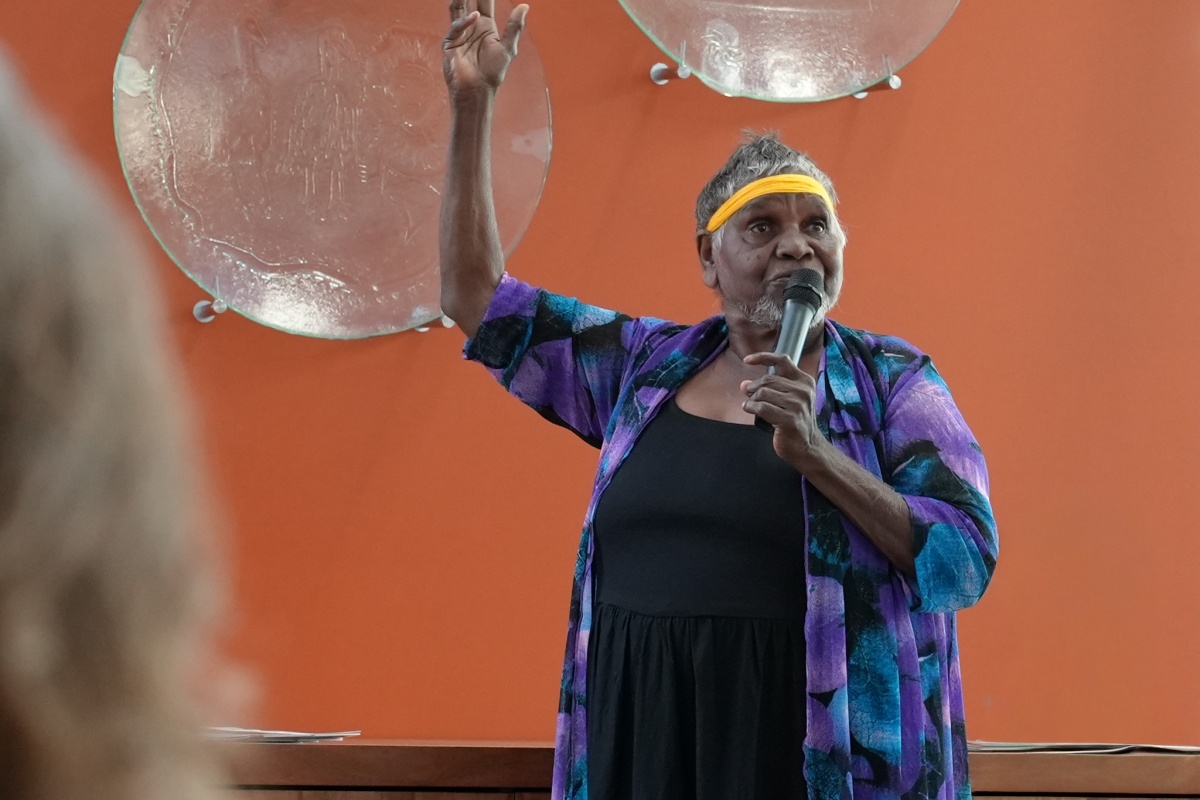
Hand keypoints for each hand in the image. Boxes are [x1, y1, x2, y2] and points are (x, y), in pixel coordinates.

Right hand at [443, 0, 528, 98]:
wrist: (478, 89)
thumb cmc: (493, 72)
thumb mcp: (508, 47)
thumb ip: (514, 26)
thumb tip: (525, 6)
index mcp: (485, 26)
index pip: (484, 2)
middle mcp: (471, 26)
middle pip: (469, 0)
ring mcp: (460, 33)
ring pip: (458, 8)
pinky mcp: (450, 42)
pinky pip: (456, 26)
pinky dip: (465, 20)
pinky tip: (473, 16)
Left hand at [741, 352, 823, 469]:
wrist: (807, 447)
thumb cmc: (795, 422)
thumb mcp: (787, 400)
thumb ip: (769, 389)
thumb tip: (744, 384)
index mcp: (805, 382)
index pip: (783, 361)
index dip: (763, 357)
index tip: (747, 360)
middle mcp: (803, 391)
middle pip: (768, 380)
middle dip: (753, 387)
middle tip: (748, 395)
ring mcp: (798, 405)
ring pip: (763, 393)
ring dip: (751, 399)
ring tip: (750, 405)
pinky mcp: (790, 419)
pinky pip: (762, 407)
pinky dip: (751, 408)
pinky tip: (749, 409)